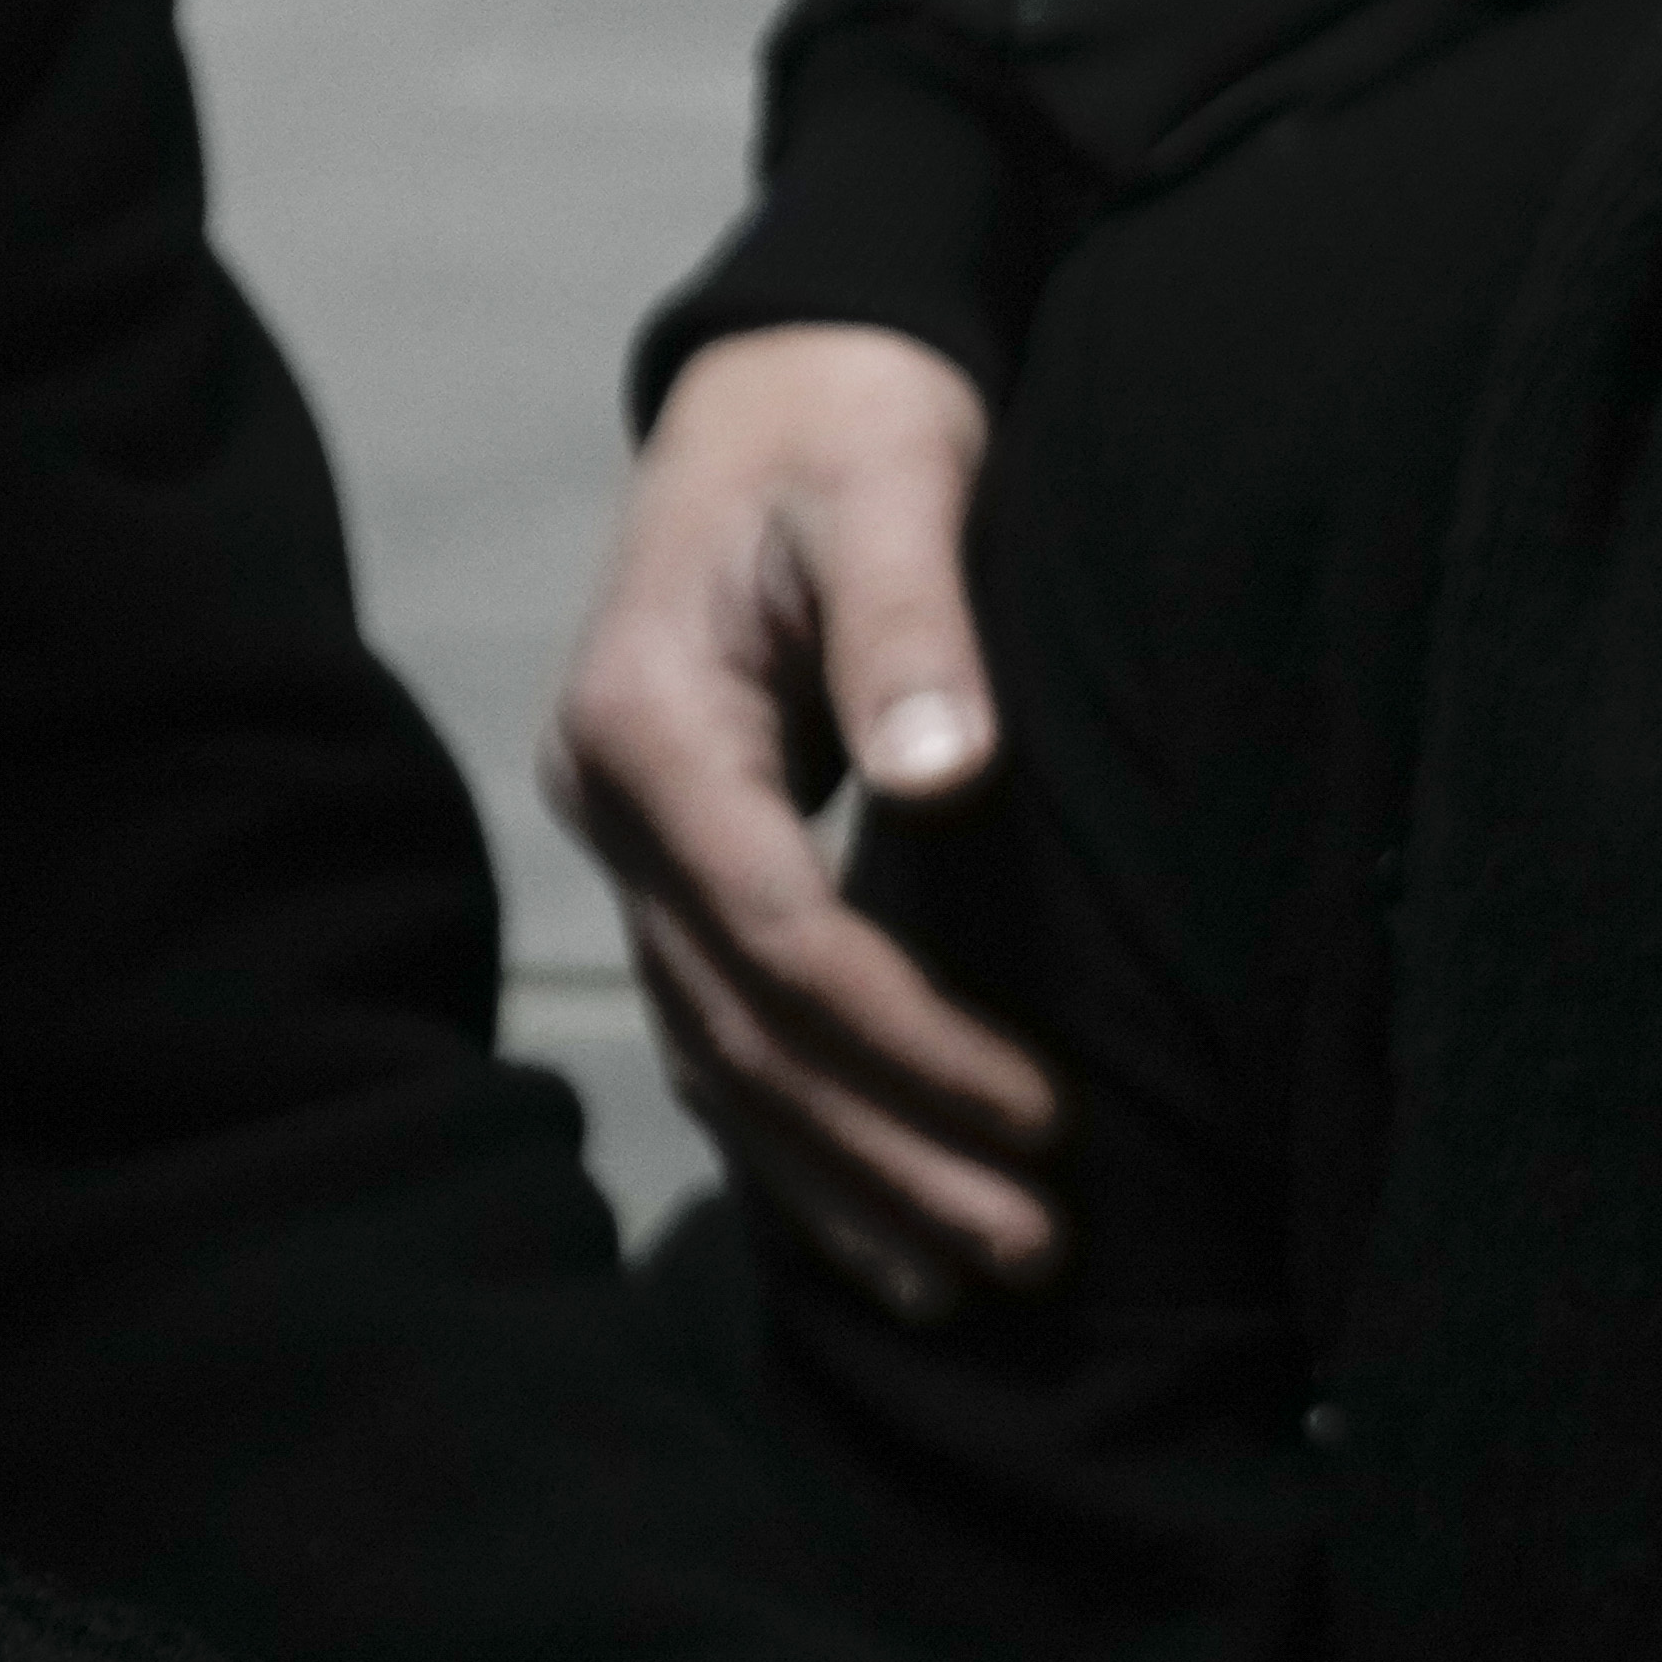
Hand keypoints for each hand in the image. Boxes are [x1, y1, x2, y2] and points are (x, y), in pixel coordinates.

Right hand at [543, 326, 1060, 1311]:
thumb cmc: (852, 422)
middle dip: (889, 1154)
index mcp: (647, 723)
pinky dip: (804, 1144)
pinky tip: (888, 1232)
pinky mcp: (678, 873)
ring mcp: (632, 850)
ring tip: (974, 1280)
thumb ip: (913, 625)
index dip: (914, 1041)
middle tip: (1032, 1248)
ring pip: (723, 1063)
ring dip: (845, 1184)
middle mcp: (612, 805)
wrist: (782, 381)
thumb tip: (949, 776)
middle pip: (745, 1034)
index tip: (1050, 1114)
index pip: (779, 935)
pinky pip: (726, 1041)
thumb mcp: (891, 483)